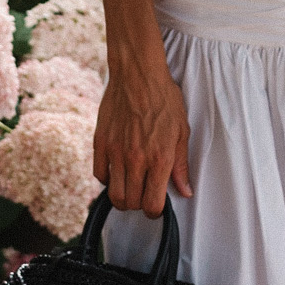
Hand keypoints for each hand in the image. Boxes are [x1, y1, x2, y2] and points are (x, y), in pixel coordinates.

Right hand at [92, 59, 191, 218]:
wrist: (138, 74)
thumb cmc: (163, 98)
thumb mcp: (181, 131)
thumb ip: (181, 165)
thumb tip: (185, 191)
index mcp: (159, 158)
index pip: (152, 205)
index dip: (155, 211)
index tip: (156, 205)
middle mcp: (136, 159)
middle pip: (131, 203)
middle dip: (138, 204)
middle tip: (144, 193)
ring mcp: (115, 152)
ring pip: (114, 194)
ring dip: (123, 196)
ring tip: (131, 185)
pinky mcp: (100, 142)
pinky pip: (99, 174)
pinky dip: (108, 178)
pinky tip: (117, 170)